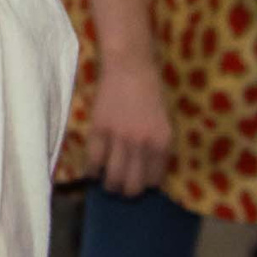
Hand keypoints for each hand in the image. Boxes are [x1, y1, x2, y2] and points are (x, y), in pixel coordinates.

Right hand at [86, 52, 173, 196]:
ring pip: (113, 177)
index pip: (154, 180)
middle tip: (123, 187)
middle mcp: (142, 145)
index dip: (146, 184)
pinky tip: (93, 172)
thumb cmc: (151, 89)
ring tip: (108, 183)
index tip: (140, 182)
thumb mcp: (165, 120)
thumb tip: (149, 168)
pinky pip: (94, 160)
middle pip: (133, 185)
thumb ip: (158, 145)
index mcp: (162, 143)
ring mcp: (119, 138)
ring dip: (110, 185)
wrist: (130, 65)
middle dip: (127, 191)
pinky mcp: (99, 129)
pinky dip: (92, 170)